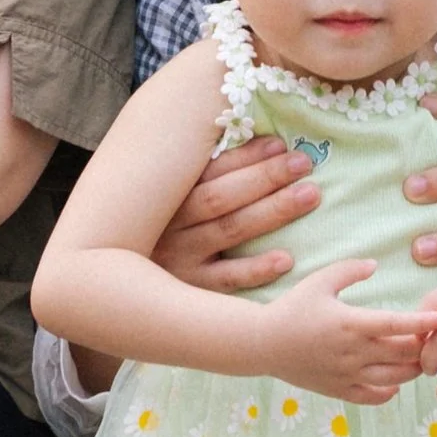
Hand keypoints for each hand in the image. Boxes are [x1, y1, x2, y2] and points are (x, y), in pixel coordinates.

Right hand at [152, 130, 323, 291]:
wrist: (127, 288)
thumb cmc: (162, 232)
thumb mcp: (170, 200)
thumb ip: (201, 176)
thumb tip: (259, 144)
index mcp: (165, 195)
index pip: (209, 170)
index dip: (245, 157)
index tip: (280, 145)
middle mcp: (169, 225)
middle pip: (222, 197)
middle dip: (265, 177)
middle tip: (303, 164)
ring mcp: (179, 259)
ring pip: (229, 231)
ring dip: (272, 212)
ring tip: (309, 196)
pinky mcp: (192, 292)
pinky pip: (227, 280)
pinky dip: (256, 268)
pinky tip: (286, 259)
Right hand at [261, 255, 436, 405]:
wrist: (262, 343)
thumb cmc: (292, 308)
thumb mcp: (319, 281)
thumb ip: (349, 270)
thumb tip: (375, 265)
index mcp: (351, 323)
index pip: (397, 324)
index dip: (424, 323)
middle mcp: (353, 352)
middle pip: (403, 354)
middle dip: (423, 345)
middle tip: (430, 334)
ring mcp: (348, 375)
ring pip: (395, 378)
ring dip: (412, 368)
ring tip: (417, 356)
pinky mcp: (340, 390)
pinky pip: (374, 397)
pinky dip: (391, 391)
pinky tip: (394, 379)